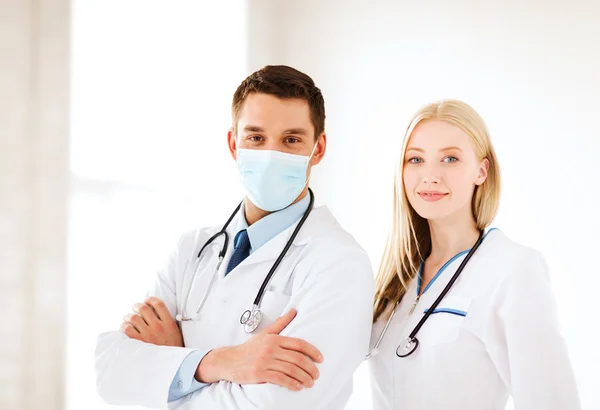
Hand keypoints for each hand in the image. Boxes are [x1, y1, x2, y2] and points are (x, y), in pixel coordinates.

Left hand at [120, 296, 183, 346]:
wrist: (172, 367)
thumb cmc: (173, 351)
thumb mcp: (176, 334)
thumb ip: (168, 323)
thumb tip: (157, 315)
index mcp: (169, 323)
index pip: (158, 304)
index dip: (150, 299)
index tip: (146, 301)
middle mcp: (158, 327)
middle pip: (143, 308)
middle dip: (136, 306)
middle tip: (134, 308)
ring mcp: (148, 335)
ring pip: (133, 317)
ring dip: (128, 316)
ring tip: (127, 319)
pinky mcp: (138, 343)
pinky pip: (127, 329)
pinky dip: (124, 326)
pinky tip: (125, 328)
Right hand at [195, 308, 322, 390]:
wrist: (229, 361)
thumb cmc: (249, 348)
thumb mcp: (265, 333)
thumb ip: (281, 323)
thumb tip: (294, 310)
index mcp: (274, 339)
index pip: (298, 344)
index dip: (312, 351)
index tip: (320, 359)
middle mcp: (270, 349)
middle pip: (297, 358)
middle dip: (310, 368)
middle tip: (317, 375)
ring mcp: (265, 361)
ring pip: (291, 370)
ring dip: (303, 378)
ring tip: (310, 382)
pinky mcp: (260, 373)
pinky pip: (280, 379)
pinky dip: (291, 384)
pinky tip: (298, 387)